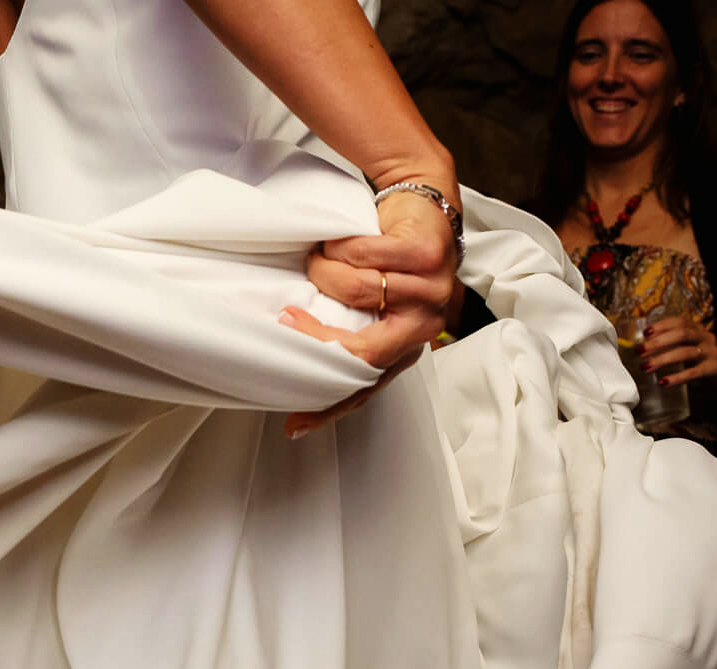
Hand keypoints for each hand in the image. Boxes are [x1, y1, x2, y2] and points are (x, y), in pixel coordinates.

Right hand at [279, 188, 457, 437]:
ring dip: (325, 269)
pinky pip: (363, 255)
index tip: (296, 424)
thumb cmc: (385, 252)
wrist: (419, 197)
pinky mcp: (428, 254)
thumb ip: (348, 331)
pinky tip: (341, 240)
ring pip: (356, 290)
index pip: (368, 386)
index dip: (329, 407)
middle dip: (317, 336)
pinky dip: (340, 245)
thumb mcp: (368, 302)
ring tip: (323, 258)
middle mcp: (425, 323)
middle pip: (365, 351)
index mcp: (408, 343)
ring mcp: (431, 289)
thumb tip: (300, 363)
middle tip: (286, 320)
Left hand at [640, 315, 716, 392]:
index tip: (645, 333)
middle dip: (658, 342)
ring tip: (646, 366)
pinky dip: (676, 377)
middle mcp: (705, 338)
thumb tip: (644, 346)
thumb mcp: (689, 347)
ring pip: (685, 352)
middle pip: (681, 334)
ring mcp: (711, 353)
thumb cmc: (701, 360)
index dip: (662, 325)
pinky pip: (693, 373)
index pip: (680, 322)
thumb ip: (672, 344)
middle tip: (640, 351)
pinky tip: (663, 382)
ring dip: (663, 359)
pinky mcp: (713, 369)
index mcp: (698, 330)